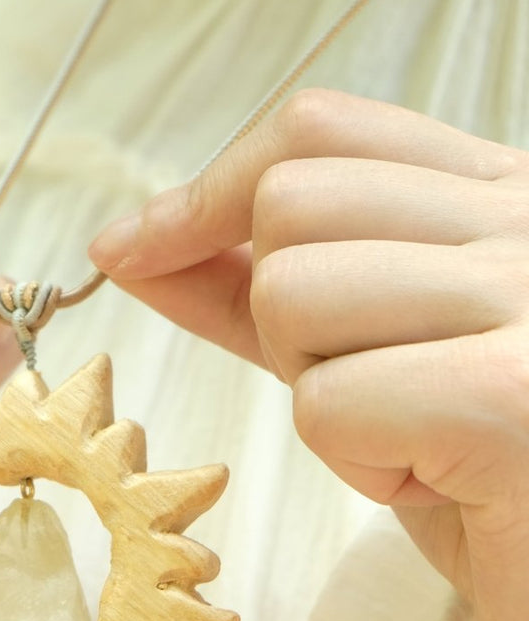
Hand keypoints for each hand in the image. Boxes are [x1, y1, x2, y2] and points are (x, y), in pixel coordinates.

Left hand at [89, 89, 528, 620]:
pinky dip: (355, 462)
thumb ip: (263, 291)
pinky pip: (328, 401)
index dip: (210, 187)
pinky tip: (439, 487)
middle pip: (290, 202)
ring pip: (293, 293)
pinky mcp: (512, 399)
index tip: (138, 250)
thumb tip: (129, 242)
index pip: (322, 129)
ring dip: (318, 391)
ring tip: (413, 442)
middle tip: (371, 397)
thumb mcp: (372, 360)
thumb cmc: (494, 492)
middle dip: (277, 315)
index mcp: (507, 197)